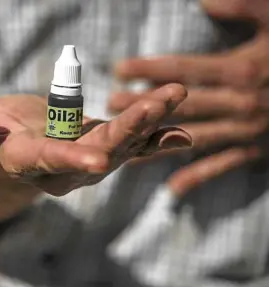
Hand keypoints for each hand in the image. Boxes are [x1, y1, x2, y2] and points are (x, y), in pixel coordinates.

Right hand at [0, 85, 191, 195]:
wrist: (20, 147)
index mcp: (33, 163)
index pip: (53, 162)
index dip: (73, 160)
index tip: (98, 163)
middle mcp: (67, 169)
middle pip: (100, 150)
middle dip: (127, 130)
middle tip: (152, 106)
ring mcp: (91, 160)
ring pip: (124, 143)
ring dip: (151, 122)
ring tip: (176, 94)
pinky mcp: (106, 148)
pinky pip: (135, 145)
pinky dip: (159, 139)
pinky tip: (183, 131)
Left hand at [110, 0, 268, 185]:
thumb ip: (244, 7)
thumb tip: (202, 0)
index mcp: (241, 71)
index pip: (184, 70)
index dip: (150, 69)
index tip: (119, 69)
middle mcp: (238, 104)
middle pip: (180, 105)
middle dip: (143, 106)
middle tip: (109, 106)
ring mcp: (245, 130)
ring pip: (192, 137)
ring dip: (157, 142)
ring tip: (124, 147)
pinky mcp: (254, 150)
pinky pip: (222, 166)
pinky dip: (198, 178)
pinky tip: (172, 189)